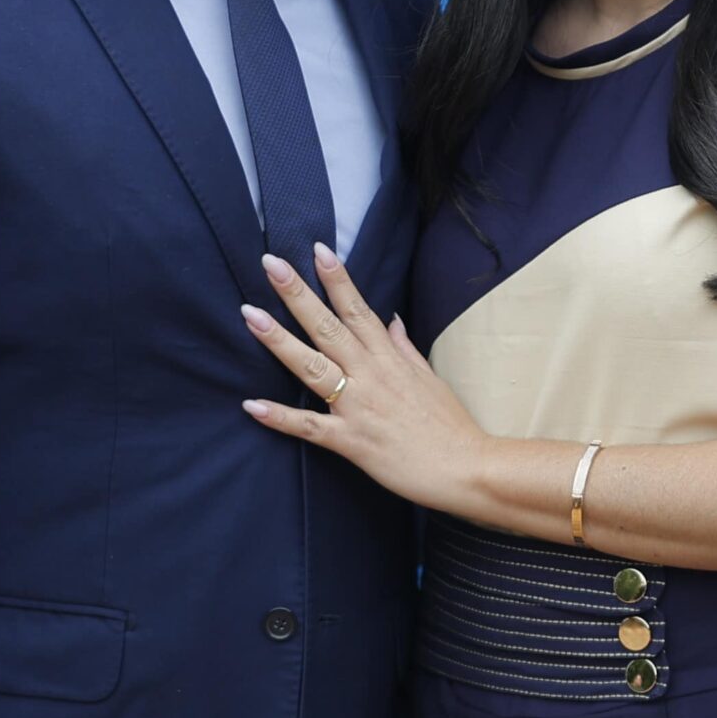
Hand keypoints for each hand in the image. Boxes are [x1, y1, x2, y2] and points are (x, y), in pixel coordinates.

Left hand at [242, 245, 487, 512]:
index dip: (336, 278)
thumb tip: (391, 319)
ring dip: (279, 341)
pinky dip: (280, 417)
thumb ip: (403, 347)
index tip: (317, 249)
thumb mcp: (429, 377)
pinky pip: (309, 427)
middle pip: (328, 326)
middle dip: (297, 294)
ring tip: (250, 316)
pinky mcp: (351, 441)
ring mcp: (358, 407)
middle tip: (271, 264)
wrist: (466, 468)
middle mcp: (370, 374)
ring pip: (312, 367)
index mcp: (389, 358)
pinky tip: (252, 405)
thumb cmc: (449, 425)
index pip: (357, 309)